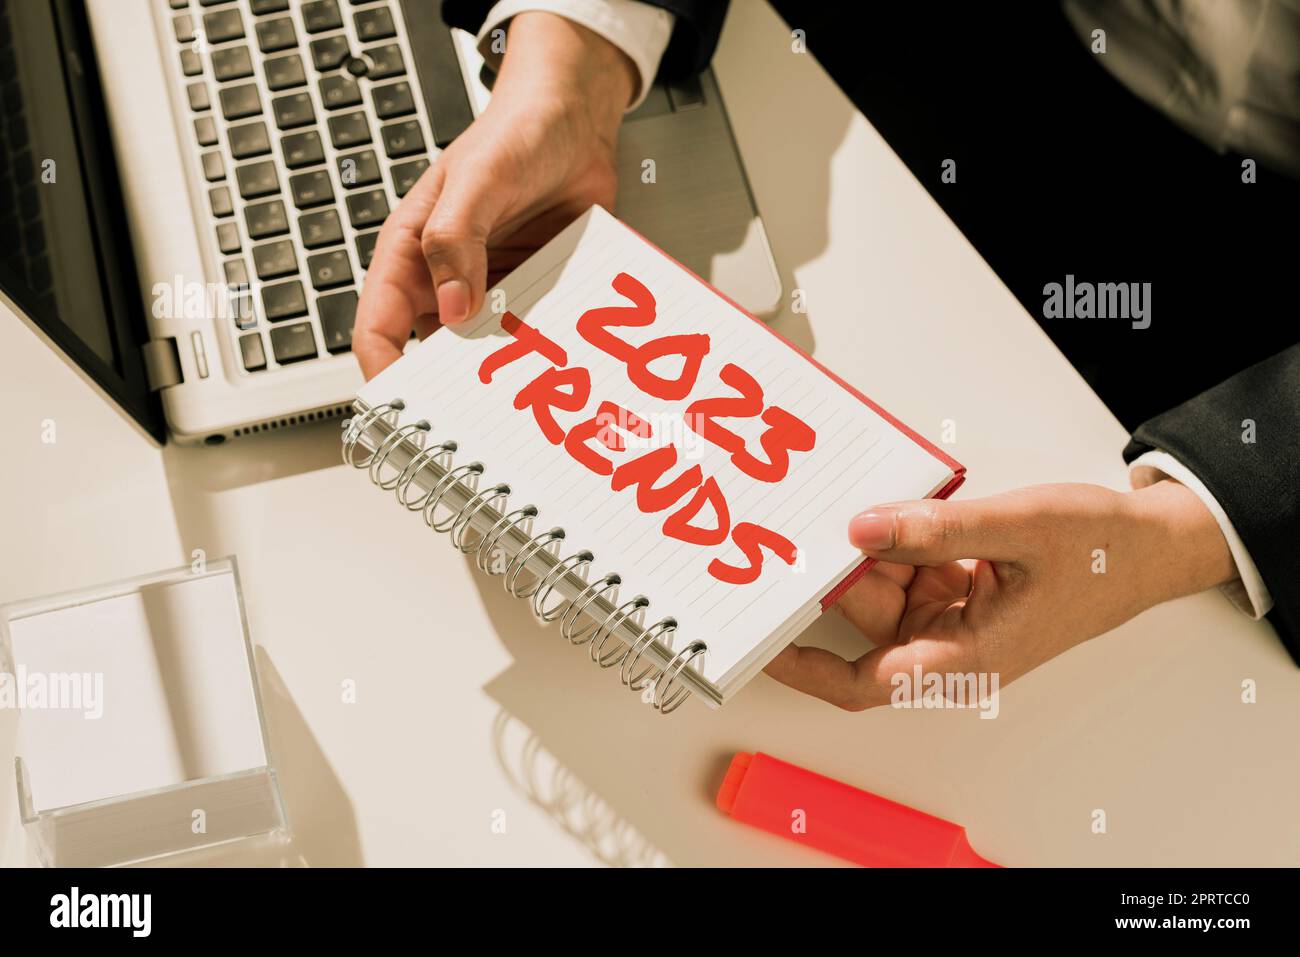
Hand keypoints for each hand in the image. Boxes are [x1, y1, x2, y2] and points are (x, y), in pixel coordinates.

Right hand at [353, 12, 636, 379]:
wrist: (574, 119)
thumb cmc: (513, 133)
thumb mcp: (477, 180)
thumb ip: (456, 239)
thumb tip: (451, 307)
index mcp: (410, 254)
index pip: (379, 328)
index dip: (385, 374)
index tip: (406, 411)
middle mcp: (445, 279)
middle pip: (432, 353)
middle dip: (449, 387)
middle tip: (476, 421)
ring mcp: (488, 289)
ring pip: (483, 351)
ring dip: (499, 374)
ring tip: (522, 398)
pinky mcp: (529, 291)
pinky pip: (528, 334)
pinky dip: (540, 352)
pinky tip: (558, 364)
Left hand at [764, 481, 1237, 709]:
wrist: (1150, 547)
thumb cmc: (1102, 552)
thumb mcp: (1018, 529)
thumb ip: (937, 530)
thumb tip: (862, 529)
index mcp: (968, 658)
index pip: (866, 682)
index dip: (807, 670)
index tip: (763, 641)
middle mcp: (953, 645)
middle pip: (868, 621)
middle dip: (840, 576)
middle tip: (805, 528)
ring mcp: (954, 617)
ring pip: (884, 588)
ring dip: (872, 549)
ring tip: (865, 502)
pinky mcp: (958, 591)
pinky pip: (909, 567)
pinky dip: (899, 539)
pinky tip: (897, 505)